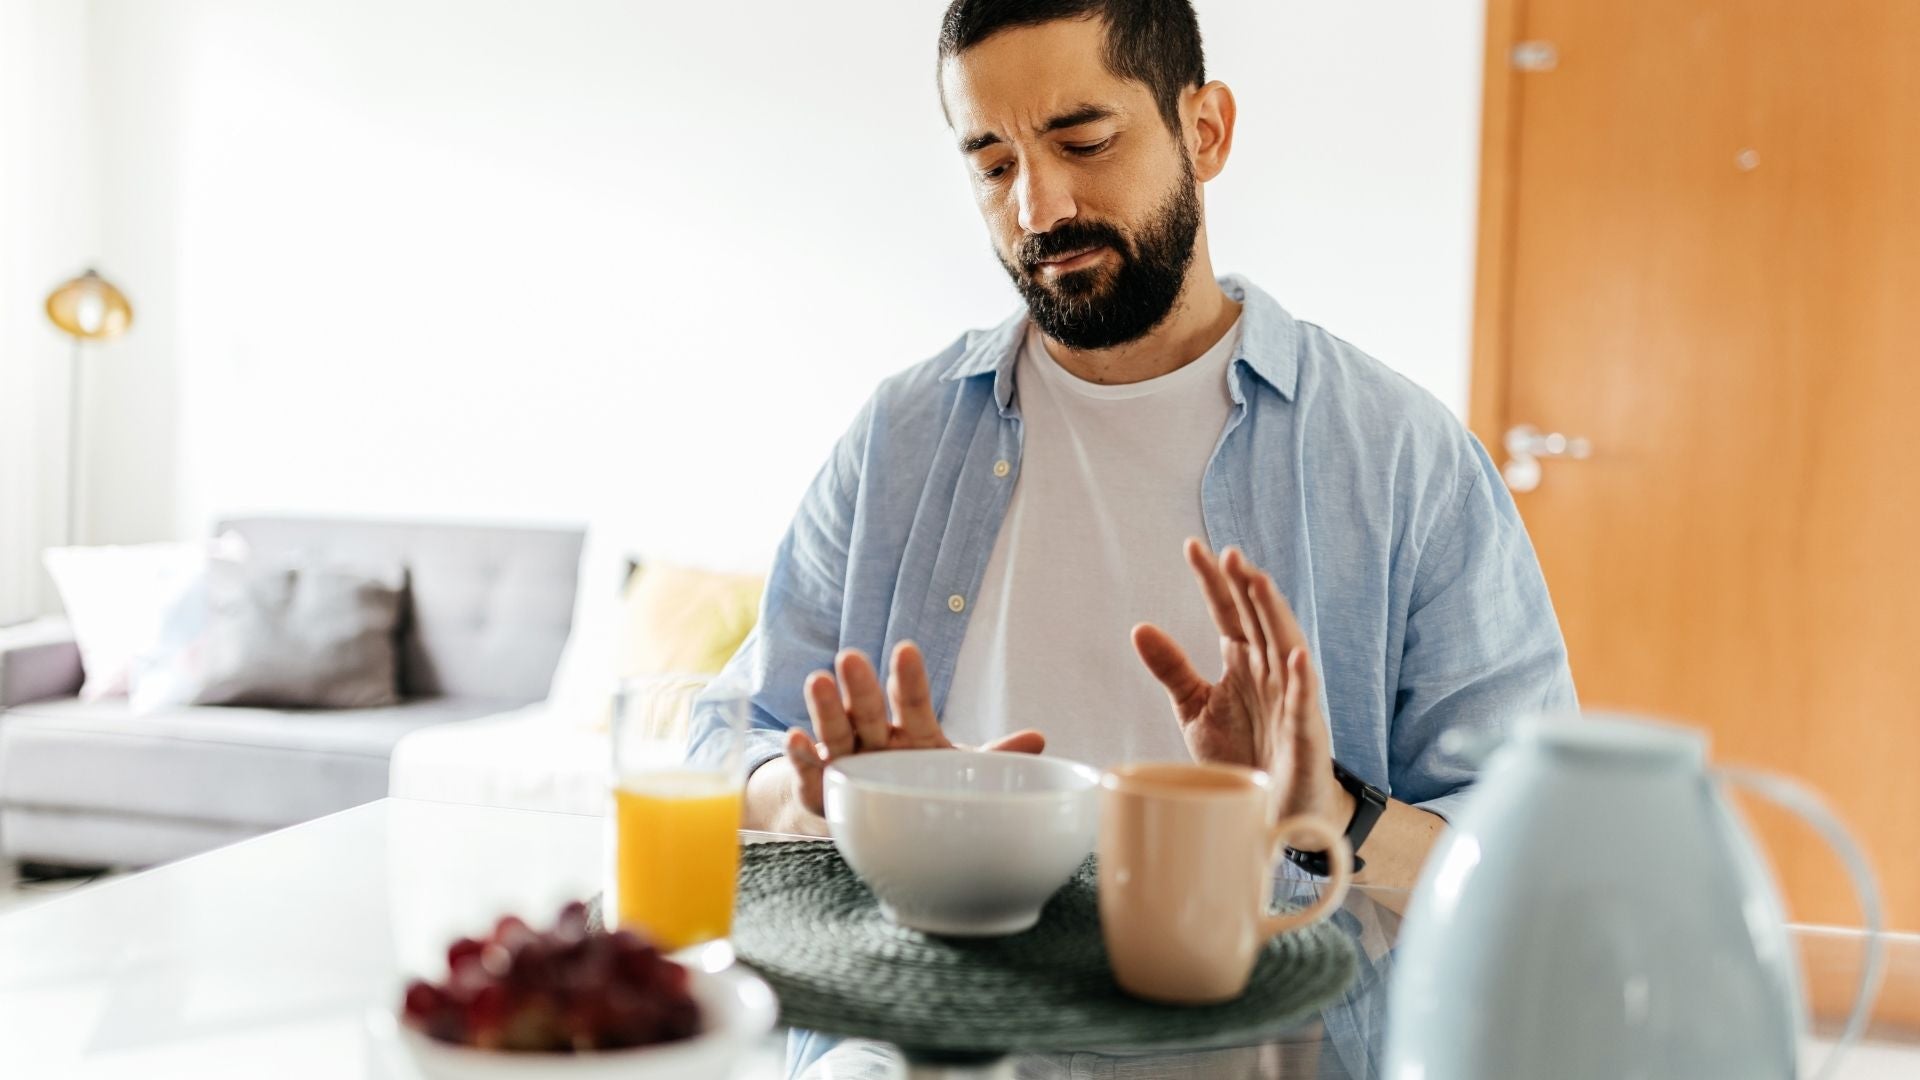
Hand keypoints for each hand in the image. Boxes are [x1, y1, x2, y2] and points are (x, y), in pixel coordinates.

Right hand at [782, 641, 1045, 816]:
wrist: (879, 819)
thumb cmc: (925, 788)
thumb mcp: (961, 773)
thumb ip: (996, 758)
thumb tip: (1040, 738)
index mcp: (914, 732)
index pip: (914, 701)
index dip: (909, 679)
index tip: (906, 650)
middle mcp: (877, 739)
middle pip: (869, 709)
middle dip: (860, 685)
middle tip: (850, 656)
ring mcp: (847, 761)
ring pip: (836, 731)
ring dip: (826, 709)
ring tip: (817, 681)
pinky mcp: (821, 786)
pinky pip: (809, 770)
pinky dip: (801, 756)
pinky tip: (794, 736)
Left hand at [1131, 539, 1352, 824]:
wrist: (1274, 812)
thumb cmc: (1241, 755)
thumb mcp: (1195, 709)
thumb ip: (1172, 668)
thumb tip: (1140, 628)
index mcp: (1242, 662)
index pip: (1227, 611)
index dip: (1211, 581)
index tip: (1192, 547)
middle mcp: (1269, 672)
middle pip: (1258, 620)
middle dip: (1244, 586)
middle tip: (1227, 554)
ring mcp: (1290, 700)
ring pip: (1285, 647)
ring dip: (1274, 615)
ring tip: (1259, 583)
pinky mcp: (1305, 734)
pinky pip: (1305, 703)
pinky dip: (1303, 679)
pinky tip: (1296, 656)